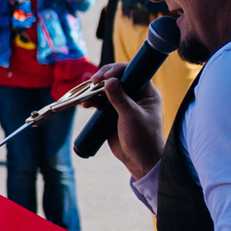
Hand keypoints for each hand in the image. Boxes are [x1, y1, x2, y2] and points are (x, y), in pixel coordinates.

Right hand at [85, 61, 163, 178]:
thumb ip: (120, 99)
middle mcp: (135, 94)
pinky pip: (100, 101)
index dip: (118, 70)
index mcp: (146, 92)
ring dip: (94, 90)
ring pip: (106, 89)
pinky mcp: (112, 112)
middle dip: (103, 78)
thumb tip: (110, 81)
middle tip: (94, 81)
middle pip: (117, 77)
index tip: (106, 76)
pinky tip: (85, 104)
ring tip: (87, 97)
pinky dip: (91, 100)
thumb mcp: (132, 117)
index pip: (132, 72)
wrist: (139, 160)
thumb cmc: (143, 138)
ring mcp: (123, 103)